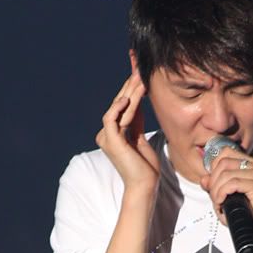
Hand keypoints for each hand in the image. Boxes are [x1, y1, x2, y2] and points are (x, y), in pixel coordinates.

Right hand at [95, 70, 159, 191]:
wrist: (144, 185)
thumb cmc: (145, 167)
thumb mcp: (141, 138)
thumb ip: (136, 121)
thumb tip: (137, 102)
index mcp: (114, 132)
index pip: (123, 105)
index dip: (130, 88)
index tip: (139, 71)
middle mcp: (107, 133)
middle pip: (120, 103)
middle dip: (130, 84)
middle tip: (140, 67)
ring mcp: (107, 137)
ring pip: (117, 108)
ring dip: (130, 92)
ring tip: (140, 78)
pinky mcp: (111, 141)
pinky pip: (111, 119)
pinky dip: (118, 108)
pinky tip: (128, 98)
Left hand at [200, 146, 252, 224]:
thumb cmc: (242, 213)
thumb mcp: (224, 195)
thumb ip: (213, 184)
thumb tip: (203, 178)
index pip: (226, 152)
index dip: (214, 168)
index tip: (213, 185)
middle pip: (224, 163)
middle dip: (213, 182)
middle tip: (215, 198)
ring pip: (226, 174)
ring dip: (216, 191)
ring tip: (219, 203)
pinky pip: (232, 184)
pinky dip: (221, 194)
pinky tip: (222, 204)